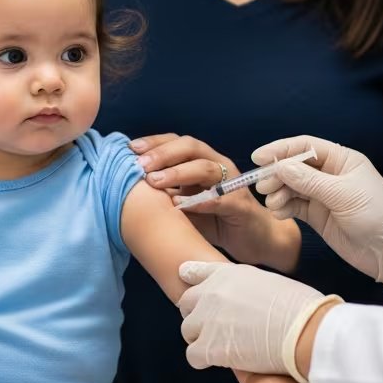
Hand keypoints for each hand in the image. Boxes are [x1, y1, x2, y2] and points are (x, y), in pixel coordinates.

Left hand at [131, 133, 298, 270]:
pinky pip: (222, 199)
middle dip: (163, 154)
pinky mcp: (242, 205)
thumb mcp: (184, 205)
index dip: (155, 142)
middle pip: (191, 147)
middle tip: (140, 165)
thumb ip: (164, 194)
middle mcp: (218, 166)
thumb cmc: (215, 221)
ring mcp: (232, 184)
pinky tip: (181, 206)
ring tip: (155, 182)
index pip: (178, 142)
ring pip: (206, 168)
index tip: (130, 149)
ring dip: (178, 173)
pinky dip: (202, 201)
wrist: (254, 240)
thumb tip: (127, 187)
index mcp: (203, 161)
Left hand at [178, 261, 337, 379]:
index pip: (194, 272)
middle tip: (219, 329)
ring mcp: (207, 320)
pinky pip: (193, 356)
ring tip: (226, 347)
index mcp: (227, 273)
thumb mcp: (270, 281)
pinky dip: (206, 361)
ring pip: (187, 331)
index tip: (195, 292)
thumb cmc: (300, 308)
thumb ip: (247, 287)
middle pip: (185, 304)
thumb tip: (245, 301)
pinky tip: (225, 361)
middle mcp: (211, 293)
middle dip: (198, 316)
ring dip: (202, 340)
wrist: (306, 330)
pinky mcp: (208, 347)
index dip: (193, 283)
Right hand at [253, 135, 382, 297]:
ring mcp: (323, 195)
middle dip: (276, 174)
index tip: (259, 157)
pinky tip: (279, 212)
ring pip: (291, 187)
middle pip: (294, 166)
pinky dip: (283, 207)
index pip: (305, 146)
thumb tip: (280, 167)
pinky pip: (294, 206)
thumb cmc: (377, 215)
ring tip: (273, 204)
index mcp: (342, 160)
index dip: (281, 150)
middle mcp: (330, 174)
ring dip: (278, 193)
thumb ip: (309, 181)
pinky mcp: (318, 215)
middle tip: (263, 187)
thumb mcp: (342, 194)